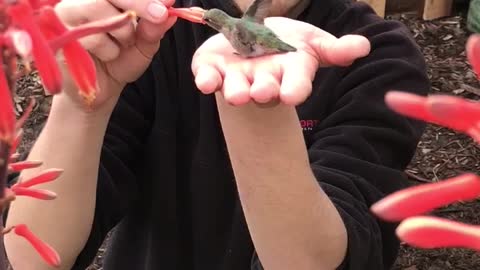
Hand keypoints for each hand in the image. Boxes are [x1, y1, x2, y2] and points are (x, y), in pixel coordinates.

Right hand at [53, 0, 175, 110]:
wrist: (100, 90)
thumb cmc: (121, 62)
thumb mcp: (144, 46)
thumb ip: (153, 28)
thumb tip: (169, 10)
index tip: (167, 2)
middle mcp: (80, 0)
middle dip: (138, 2)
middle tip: (159, 15)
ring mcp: (65, 15)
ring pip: (97, 7)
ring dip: (122, 31)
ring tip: (123, 46)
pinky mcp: (58, 35)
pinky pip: (89, 36)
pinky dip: (108, 49)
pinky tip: (106, 56)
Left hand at [191, 17, 370, 105]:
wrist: (250, 39)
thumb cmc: (284, 43)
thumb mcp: (311, 41)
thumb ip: (333, 49)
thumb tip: (362, 46)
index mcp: (288, 74)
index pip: (296, 84)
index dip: (295, 88)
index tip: (293, 95)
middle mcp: (262, 80)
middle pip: (264, 89)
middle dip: (264, 91)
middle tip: (262, 93)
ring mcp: (236, 76)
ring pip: (235, 87)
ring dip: (236, 91)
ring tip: (237, 96)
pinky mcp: (211, 70)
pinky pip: (207, 77)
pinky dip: (205, 80)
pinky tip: (204, 82)